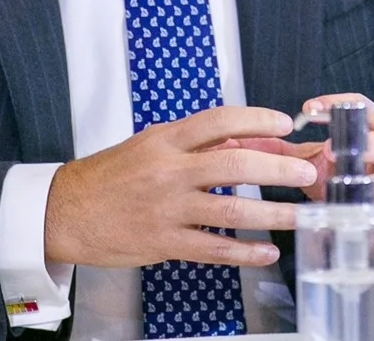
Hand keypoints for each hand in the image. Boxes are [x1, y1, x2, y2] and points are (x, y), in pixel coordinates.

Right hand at [44, 105, 318, 267]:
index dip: (256, 120)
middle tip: (307, 173)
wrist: (66, 211)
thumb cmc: (111, 175)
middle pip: (233, 164)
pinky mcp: (164, 243)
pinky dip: (244, 252)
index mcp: (165, 140)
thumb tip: (247, 142)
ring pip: (230, 211)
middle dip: (277, 170)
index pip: (219, 120)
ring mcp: (167, 209)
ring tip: (300, 215)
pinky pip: (213, 249)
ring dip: (272, 214)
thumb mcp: (151, 145)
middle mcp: (169, 170)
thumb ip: (196, 144)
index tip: (285, 125)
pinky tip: (267, 253)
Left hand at [233, 93, 373, 248]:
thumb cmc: (345, 179)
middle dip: (355, 131)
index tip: (307, 109)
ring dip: (369, 162)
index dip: (333, 103)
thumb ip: (281, 151)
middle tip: (327, 147)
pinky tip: (356, 201)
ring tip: (344, 174)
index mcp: (366, 124)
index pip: (355, 103)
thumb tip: (237, 141)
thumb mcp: (313, 163)